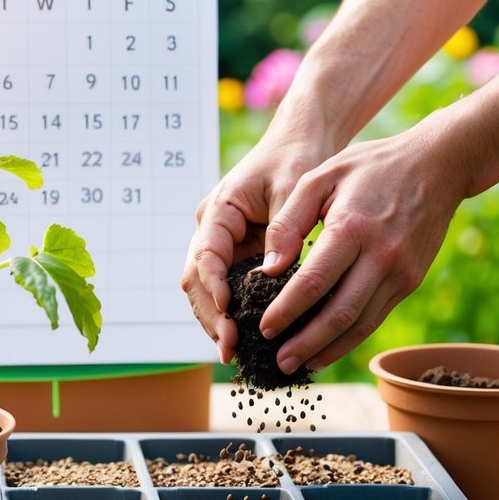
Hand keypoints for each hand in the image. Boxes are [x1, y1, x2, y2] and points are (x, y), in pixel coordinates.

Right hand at [181, 125, 331, 363]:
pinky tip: (248, 342)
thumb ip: (283, 229)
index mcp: (219, 210)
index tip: (228, 311)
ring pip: (207, 292)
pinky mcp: (240, 258)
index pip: (206, 254)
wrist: (301, 144)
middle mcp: (213, 231)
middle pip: (197, 281)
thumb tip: (272, 273)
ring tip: (234, 354)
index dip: (213, 286)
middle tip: (229, 348)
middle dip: (211, 316)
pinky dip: (234, 316)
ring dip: (218, 322)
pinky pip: (230, 292)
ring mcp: (224, 246)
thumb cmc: (295, 158)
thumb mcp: (293, 187)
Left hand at [256, 121, 469, 373]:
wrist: (438, 166)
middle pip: (338, 314)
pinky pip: (375, 318)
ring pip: (360, 325)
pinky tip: (328, 348)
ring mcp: (400, 273)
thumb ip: (289, 221)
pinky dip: (350, 339)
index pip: (313, 282)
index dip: (286, 311)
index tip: (264, 328)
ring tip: (299, 365)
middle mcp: (381, 257)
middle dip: (304, 343)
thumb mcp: (321, 177)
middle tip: (278, 363)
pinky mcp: (410, 282)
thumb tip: (267, 268)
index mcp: (353, 228)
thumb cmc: (370, 167)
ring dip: (328, 350)